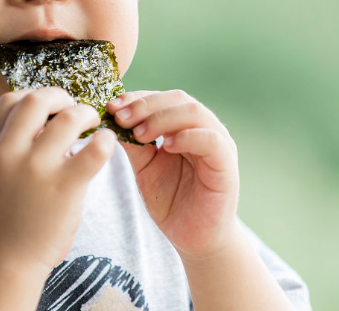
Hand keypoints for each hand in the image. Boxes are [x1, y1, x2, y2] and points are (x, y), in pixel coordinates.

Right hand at [0, 86, 117, 273]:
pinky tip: (106, 144)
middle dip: (61, 97)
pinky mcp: (64, 187)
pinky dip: (105, 140)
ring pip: (68, 117)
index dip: (35, 96)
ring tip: (93, 125)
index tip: (51, 109)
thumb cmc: (11, 214)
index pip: (10, 100)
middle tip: (75, 111)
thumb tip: (50, 117)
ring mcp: (36, 169)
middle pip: (36, 99)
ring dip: (86, 114)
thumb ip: (14, 143)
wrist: (9, 260)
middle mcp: (9, 153)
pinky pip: (94, 150)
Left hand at [106, 90, 239, 260]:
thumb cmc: (172, 201)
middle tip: (120, 118)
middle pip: (178, 98)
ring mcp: (219, 144)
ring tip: (139, 133)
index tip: (111, 107)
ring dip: (162, 118)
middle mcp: (205, 128)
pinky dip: (188, 137)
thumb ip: (135, 143)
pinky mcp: (226, 165)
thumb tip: (111, 119)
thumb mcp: (146, 167)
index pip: (163, 98)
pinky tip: (166, 147)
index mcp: (186, 125)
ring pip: (194, 113)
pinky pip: (211, 140)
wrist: (195, 239)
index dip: (137, 98)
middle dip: (145, 105)